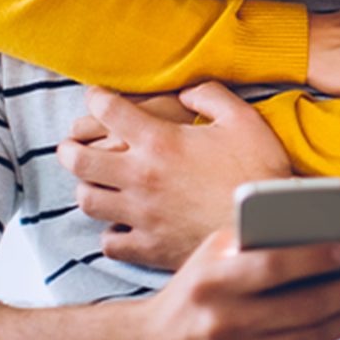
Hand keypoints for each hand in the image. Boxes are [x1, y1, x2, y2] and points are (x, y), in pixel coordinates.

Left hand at [57, 84, 290, 269]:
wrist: (271, 229)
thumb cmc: (260, 171)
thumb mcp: (243, 119)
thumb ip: (210, 95)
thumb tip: (185, 92)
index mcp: (160, 141)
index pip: (107, 110)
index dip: (95, 97)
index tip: (95, 97)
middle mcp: (141, 177)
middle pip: (78, 160)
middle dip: (68, 148)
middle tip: (71, 145)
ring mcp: (142, 215)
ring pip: (87, 201)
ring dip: (86, 188)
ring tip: (94, 183)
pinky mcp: (150, 248)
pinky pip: (109, 242)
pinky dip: (109, 232)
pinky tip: (121, 224)